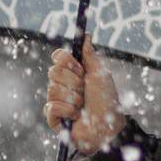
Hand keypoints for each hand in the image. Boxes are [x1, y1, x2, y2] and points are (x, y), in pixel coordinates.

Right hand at [45, 36, 125, 154]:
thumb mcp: (100, 73)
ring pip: (53, 89)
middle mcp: (62, 84)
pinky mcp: (53, 118)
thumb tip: (86, 35)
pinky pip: (51, 107)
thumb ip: (89, 54)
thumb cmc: (107, 100)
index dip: (66, 60)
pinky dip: (67, 110)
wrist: (109, 125)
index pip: (57, 57)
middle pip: (53, 71)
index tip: (80, 68)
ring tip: (83, 105)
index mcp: (72, 72)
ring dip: (73, 97)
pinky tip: (76, 116)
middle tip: (84, 90)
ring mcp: (56, 100)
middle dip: (73, 81)